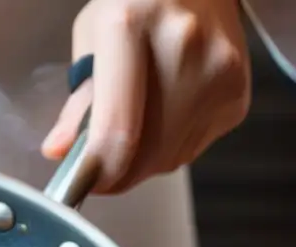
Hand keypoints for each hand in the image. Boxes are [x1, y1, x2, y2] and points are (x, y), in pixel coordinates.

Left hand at [41, 0, 251, 194]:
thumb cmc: (136, 4)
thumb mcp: (91, 38)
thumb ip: (75, 101)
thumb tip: (58, 151)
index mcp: (131, 26)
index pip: (117, 128)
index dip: (97, 170)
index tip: (82, 182)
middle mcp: (182, 47)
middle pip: (147, 152)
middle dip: (116, 174)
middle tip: (99, 167)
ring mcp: (218, 71)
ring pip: (170, 157)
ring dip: (141, 163)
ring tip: (131, 133)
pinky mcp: (237, 93)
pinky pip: (193, 148)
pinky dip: (168, 148)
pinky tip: (161, 118)